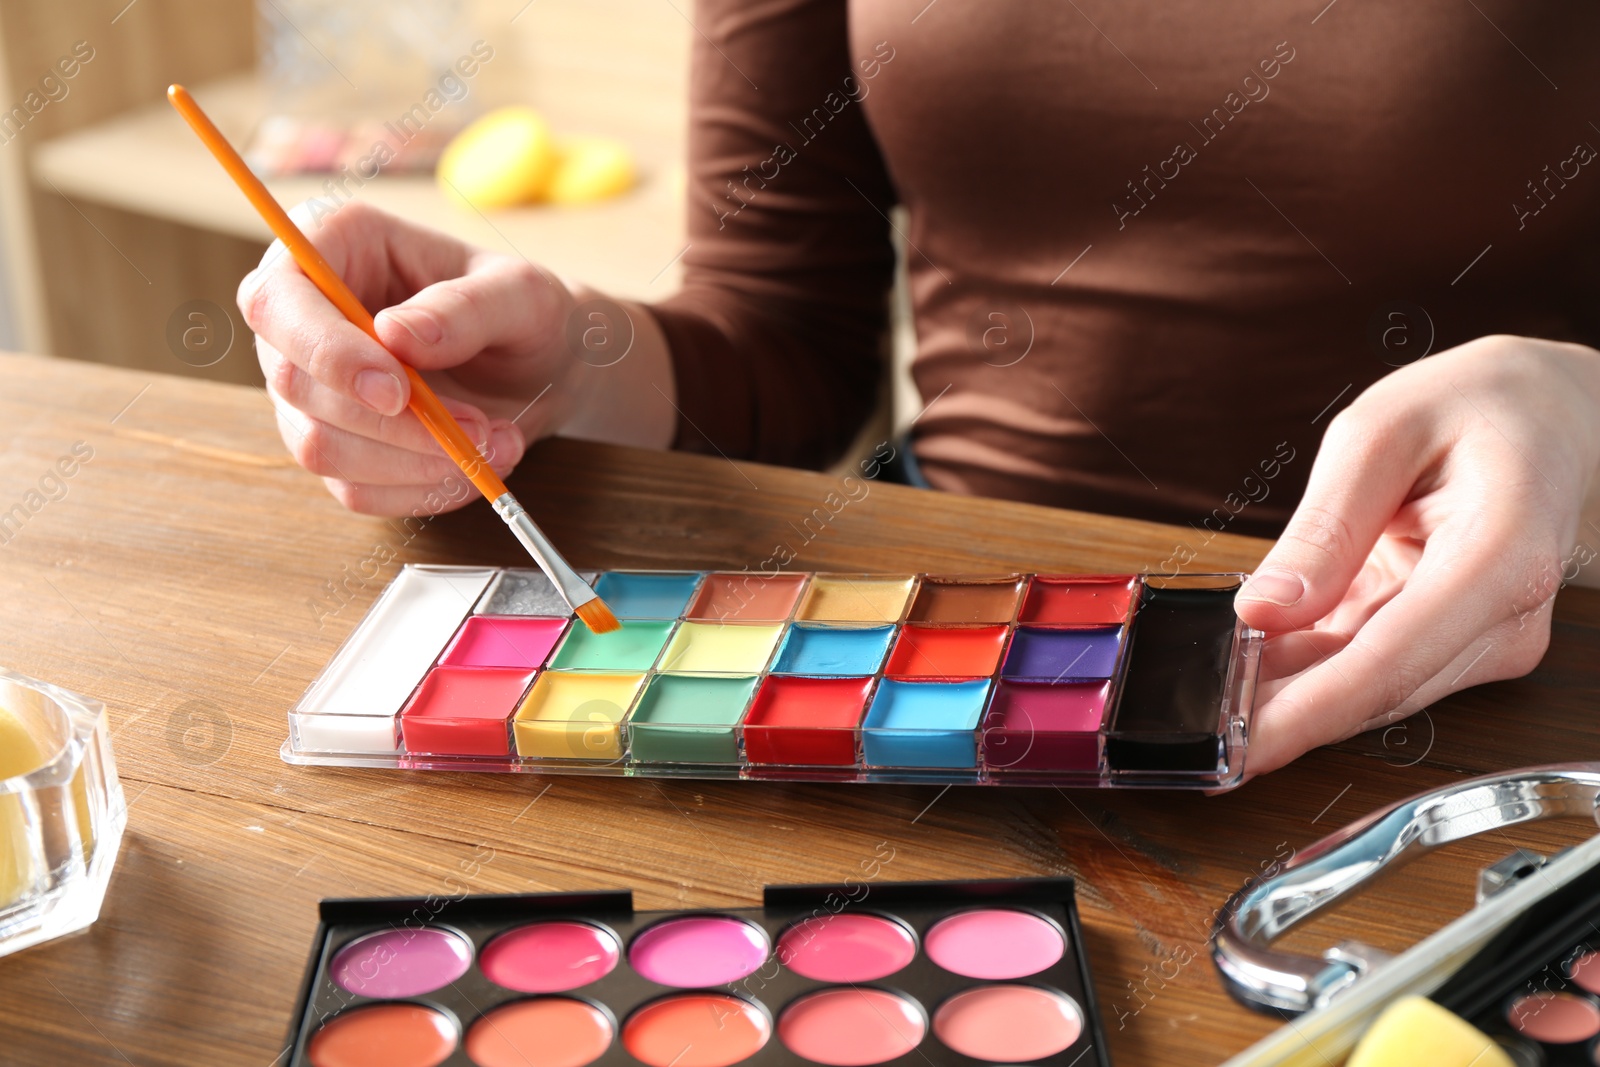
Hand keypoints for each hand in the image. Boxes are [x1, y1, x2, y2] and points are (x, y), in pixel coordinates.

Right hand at [238, 201, 673, 515]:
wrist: (547, 369)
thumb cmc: (528, 314)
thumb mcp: (521, 295)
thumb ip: (464, 308)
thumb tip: (394, 335)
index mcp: (334, 244)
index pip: (277, 299)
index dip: (325, 352)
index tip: (396, 392)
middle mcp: (304, 315)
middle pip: (294, 383)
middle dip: (392, 423)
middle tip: (481, 428)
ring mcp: (311, 385)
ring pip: (320, 445)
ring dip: (414, 462)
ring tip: (497, 443)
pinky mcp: (336, 443)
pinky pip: (355, 488)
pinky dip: (421, 488)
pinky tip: (473, 465)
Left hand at [1234, 334, 1599, 774]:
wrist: (1550, 412)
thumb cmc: (1476, 407)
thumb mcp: (1380, 433)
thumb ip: (1324, 526)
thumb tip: (1263, 608)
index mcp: (1498, 557)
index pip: (1390, 663)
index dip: (1307, 715)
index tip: (1242, 745)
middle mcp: (1503, 615)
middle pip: (1376, 691)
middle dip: (1283, 714)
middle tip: (1197, 726)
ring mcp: (1487, 637)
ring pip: (1371, 690)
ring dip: (1291, 696)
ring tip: (1211, 692)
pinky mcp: (1460, 641)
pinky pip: (1373, 667)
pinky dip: (1312, 670)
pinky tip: (1253, 667)